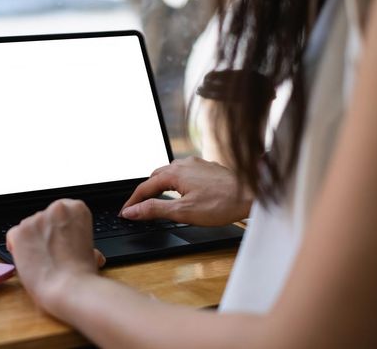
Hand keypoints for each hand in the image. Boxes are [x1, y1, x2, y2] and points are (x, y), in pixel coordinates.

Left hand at [6, 199, 104, 312]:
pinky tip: (27, 260)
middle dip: (44, 234)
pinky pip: (13, 236)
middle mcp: (56, 209)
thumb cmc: (83, 273)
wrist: (69, 287)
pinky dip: (17, 247)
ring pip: (28, 227)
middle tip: (50, 253)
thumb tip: (84, 251)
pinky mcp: (19, 232)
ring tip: (41, 261)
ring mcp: (36, 219)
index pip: (62, 210)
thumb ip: (80, 243)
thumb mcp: (90, 252)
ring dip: (31, 241)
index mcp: (76, 209)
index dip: (59, 227)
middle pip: (44, 218)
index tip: (60, 238)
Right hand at [120, 156, 251, 225]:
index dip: (132, 202)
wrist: (252, 195)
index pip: (144, 187)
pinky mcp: (208, 168)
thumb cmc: (222, 204)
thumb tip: (132, 211)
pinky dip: (176, 183)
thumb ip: (154, 210)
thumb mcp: (183, 212)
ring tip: (157, 199)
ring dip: (160, 185)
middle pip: (155, 177)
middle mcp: (184, 164)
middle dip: (145, 192)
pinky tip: (182, 192)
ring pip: (170, 173)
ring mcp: (197, 164)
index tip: (125, 213)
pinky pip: (184, 173)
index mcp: (174, 173)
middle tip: (138, 207)